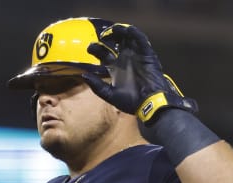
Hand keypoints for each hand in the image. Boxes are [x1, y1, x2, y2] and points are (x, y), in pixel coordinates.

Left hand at [82, 24, 197, 123]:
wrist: (149, 103)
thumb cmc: (131, 102)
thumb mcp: (110, 94)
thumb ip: (97, 86)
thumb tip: (83, 75)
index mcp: (115, 68)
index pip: (103, 54)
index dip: (96, 49)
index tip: (90, 48)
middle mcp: (125, 60)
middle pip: (115, 42)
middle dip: (108, 36)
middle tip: (101, 37)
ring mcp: (136, 56)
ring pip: (127, 37)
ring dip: (120, 31)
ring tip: (112, 31)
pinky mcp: (147, 55)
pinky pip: (140, 40)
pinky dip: (134, 33)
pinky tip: (127, 30)